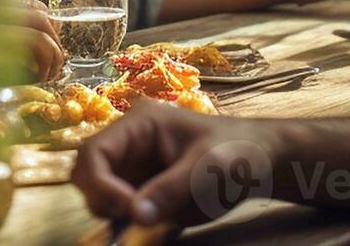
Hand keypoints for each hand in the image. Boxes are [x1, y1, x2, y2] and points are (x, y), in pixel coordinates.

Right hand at [0, 0, 64, 80]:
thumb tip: (19, 43)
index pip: (42, 11)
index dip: (52, 33)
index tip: (49, 51)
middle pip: (47, 24)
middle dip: (57, 48)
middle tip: (54, 70)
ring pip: (40, 40)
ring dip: (50, 61)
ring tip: (45, 78)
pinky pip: (17, 61)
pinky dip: (29, 72)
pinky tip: (25, 82)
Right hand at [73, 100, 285, 227]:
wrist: (263, 162)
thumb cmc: (239, 151)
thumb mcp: (207, 168)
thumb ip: (170, 189)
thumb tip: (135, 214)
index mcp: (140, 124)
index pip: (94, 151)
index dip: (100, 183)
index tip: (127, 208)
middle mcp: (130, 144)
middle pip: (87, 173)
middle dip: (102, 198)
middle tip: (134, 218)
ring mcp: (135, 168)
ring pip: (99, 194)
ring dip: (114, 212)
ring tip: (152, 219)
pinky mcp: (144, 189)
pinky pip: (121, 209)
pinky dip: (128, 222)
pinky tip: (157, 224)